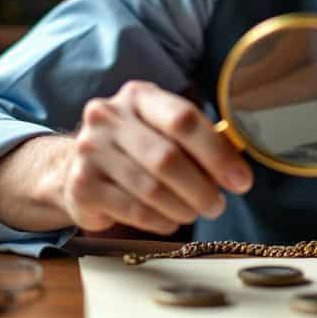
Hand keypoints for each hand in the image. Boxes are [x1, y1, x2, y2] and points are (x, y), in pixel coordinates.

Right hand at [59, 80, 253, 234]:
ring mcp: (90, 151)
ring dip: (183, 208)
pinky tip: (169, 220)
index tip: (241, 180)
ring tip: (193, 213)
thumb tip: (236, 172)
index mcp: (138, 96)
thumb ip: (198, 144)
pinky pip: (134, 211)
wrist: (76, 167)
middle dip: (201, 188)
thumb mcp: (164, 132)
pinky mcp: (82, 186)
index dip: (217, 153)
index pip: (183, 119)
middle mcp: (109, 117)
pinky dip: (160, 221)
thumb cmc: (136, 148)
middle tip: (218, 205)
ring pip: (151, 189)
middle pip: (167, 157)